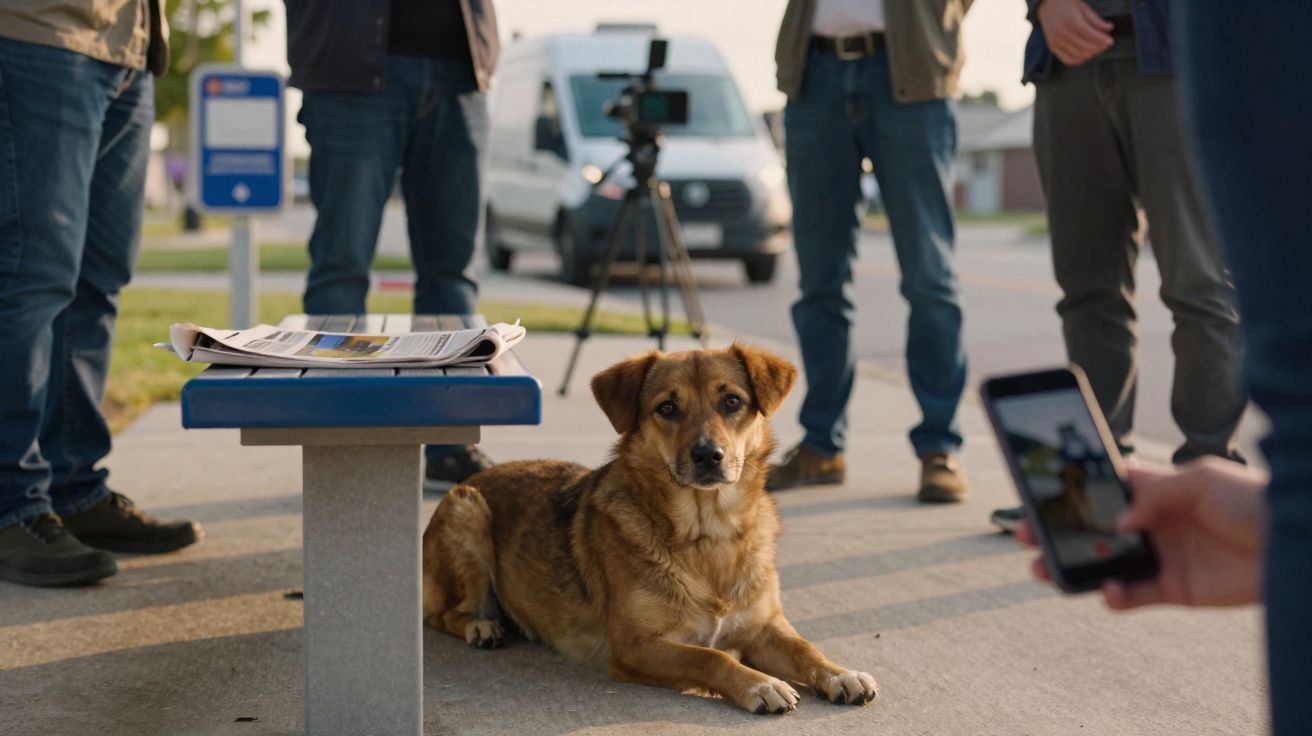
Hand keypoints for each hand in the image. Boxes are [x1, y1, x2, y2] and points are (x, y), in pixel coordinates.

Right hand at [1017, 457, 1266, 609]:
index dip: (1071, 489)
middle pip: (1091, 528)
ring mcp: (1159, 557)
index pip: (1102, 488)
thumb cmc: (1254, 501)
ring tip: (1044, 568)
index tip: (1038, 491)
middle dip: (1056, 530)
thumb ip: (1154, 494)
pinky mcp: (1172, 590)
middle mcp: (1151, 523)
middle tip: (1023, 533)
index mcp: (1154, 489)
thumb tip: (1118, 522)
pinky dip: (1113, 597)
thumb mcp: (1202, 480)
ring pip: (1102, 564)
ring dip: (1071, 566)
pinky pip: (1132, 597)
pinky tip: (1109, 592)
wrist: (1295, 542)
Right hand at [1036, 0, 1113, 66]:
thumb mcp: (1084, 8)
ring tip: (1097, 48)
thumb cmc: (1067, 4)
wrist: (1047, 6)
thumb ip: (1096, 20)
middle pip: (1085, 47)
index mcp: (1071, 20)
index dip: (1102, 40)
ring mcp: (1056, 42)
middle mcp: (1062, 32)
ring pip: (1078, 55)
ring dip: (1090, 54)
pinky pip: (1068, 60)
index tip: (1110, 41)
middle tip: (1105, 44)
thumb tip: (1109, 29)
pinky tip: (1085, 54)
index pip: (1090, 35)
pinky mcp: (1053, 47)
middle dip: (1098, 47)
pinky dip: (1079, 60)